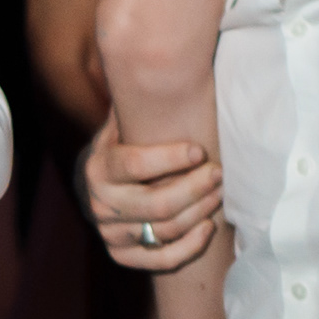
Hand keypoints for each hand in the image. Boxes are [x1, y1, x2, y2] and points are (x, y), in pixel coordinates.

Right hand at [81, 113, 220, 273]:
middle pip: (156, 204)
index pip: (134, 166)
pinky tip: (208, 226)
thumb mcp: (122, 125)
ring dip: (199, 212)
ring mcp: (111, 233)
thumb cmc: (123, 147)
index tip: (199, 150)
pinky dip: (189, 246)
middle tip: (219, 173)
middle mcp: (100, 204)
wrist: (99, 188)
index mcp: (99, 168)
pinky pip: (161, 260)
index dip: (169, 159)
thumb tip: (153, 58)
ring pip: (164, 230)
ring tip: (220, 193)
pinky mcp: (123, 256)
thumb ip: (135, 102)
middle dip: (194, 188)